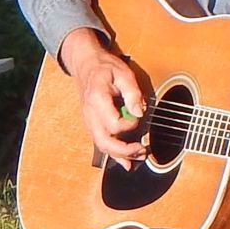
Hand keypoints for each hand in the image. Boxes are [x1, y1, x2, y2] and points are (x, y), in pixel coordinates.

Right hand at [59, 28, 147, 169]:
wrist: (86, 66)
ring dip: (121, 155)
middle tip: (142, 150)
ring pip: (102, 146)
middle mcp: (90, 114)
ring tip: (140, 156)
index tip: (139, 116)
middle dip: (124, 151)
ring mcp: (89, 121)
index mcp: (97, 99)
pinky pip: (101, 143)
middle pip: (104, 141)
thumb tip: (139, 112)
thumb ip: (133, 92)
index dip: (130, 125)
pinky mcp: (93, 125)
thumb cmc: (105, 68)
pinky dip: (114, 155)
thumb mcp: (123, 73)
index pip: (113, 124)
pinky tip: (127, 163)